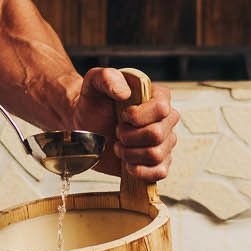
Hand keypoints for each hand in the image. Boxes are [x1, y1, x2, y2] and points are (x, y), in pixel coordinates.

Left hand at [77, 68, 178, 182]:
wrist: (85, 128)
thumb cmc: (93, 104)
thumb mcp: (93, 84)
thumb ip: (107, 78)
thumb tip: (125, 93)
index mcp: (156, 96)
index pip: (162, 108)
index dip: (139, 116)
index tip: (122, 116)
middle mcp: (165, 119)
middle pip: (158, 134)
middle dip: (129, 137)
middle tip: (116, 133)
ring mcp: (164, 142)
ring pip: (156, 155)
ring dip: (130, 154)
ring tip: (118, 147)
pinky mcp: (158, 163)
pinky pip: (160, 172)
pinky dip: (140, 171)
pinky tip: (127, 164)